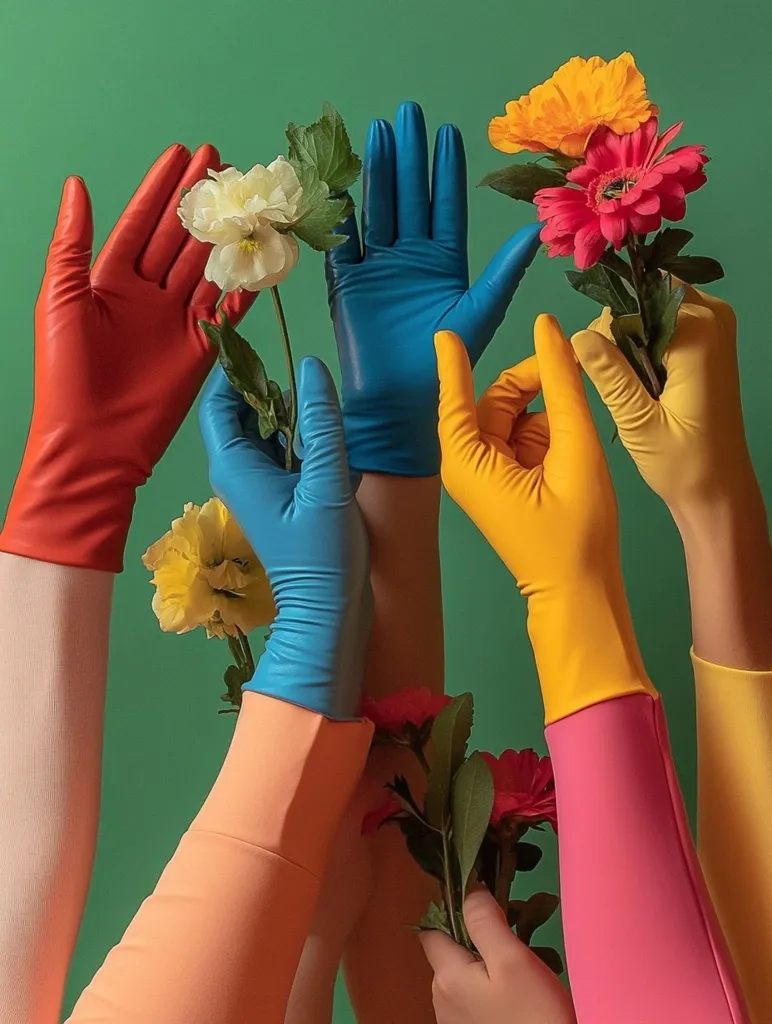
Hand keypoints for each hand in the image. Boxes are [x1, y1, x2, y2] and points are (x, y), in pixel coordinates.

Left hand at [0, 145, 252, 572]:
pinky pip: (228, 307)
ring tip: (246, 197)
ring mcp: (177, 320)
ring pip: (207, 266)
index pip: (141, 223)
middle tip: (221, 161)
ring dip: (226, 232)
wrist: (95, 440)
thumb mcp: (60, 298)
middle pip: (179, 238)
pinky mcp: (202, 347)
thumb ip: (72, 242)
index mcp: (109, 280)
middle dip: (199, 200)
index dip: (161, 189)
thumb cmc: (67, 373)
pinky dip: (246, 283)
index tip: (181, 154)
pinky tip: (262, 254)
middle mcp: (147, 295)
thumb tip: (78, 185)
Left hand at [199, 358, 370, 719]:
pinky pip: (282, 452)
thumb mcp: (327, 482)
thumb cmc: (323, 553)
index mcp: (235, 464)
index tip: (264, 346)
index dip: (235, 370)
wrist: (329, 610)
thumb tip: (310, 365)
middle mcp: (238, 471)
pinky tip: (328, 442)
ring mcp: (257, 484)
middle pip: (242, 413)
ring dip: (291, 416)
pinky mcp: (278, 496)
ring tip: (321, 410)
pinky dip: (301, 439)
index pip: (217, 402)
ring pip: (265, 431)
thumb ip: (320, 422)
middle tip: (306, 381)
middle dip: (270, 391)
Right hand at [326, 100, 540, 476]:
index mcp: (444, 262)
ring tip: (378, 132)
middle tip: (407, 113)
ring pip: (377, 210)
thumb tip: (536, 230)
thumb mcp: (481, 313)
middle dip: (408, 156)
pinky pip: (344, 243)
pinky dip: (341, 216)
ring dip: (377, 173)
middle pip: (408, 197)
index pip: (445, 206)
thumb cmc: (445, 363)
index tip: (447, 132)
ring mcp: (378, 268)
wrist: (401, 405)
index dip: (445, 171)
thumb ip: (503, 272)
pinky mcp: (347, 284)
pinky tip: (340, 184)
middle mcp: (411, 258)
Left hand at [420, 889, 575, 1023]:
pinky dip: (491, 990)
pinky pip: (474, 1000)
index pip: (431, 930)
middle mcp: (441, 999)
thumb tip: (469, 888)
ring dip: (486, 966)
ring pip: (464, 977)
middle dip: (477, 941)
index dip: (452, 912)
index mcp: (446, 976)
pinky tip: (518, 996)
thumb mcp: (513, 960)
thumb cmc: (532, 1016)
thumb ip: (485, 922)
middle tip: (513, 938)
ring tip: (522, 968)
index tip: (484, 907)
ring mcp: (454, 1021)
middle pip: (450, 953)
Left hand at [436, 316, 651, 722]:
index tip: (447, 331)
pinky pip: (523, 437)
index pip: (455, 399)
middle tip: (572, 368)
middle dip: (533, 384)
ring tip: (578, 427)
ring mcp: (487, 473)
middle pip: (494, 400)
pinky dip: (549, 431)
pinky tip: (572, 446)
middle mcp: (469, 464)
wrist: (580, 590)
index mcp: (469, 461)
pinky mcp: (505, 479)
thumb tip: (549, 330)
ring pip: (514, 415)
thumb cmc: (574, 531)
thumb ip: (563, 385)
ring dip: (546, 410)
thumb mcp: (575, 449)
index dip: (455, 364)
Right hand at [571, 289, 755, 518]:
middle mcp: (712, 318)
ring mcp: (714, 327)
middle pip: (644, 295)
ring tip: (620, 382)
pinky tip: (634, 380)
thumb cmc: (683, 463)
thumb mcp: (638, 422)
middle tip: (604, 375)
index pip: (635, 298)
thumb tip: (578, 334)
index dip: (606, 324)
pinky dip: (642, 344)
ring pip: (651, 307)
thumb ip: (610, 375)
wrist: (719, 489)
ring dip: (627, 337)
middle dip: (616, 327)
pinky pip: (663, 323)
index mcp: (698, 333)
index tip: (590, 360)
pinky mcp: (708, 341)